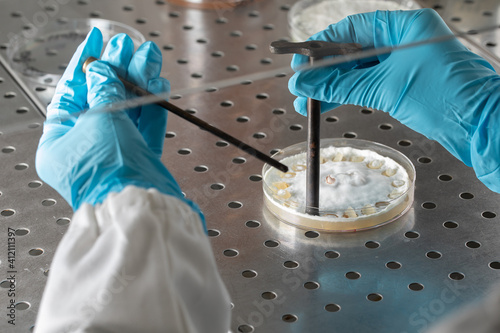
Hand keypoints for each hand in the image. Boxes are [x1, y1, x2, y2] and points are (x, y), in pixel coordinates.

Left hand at [36, 28, 203, 219]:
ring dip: (138, 82)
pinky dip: (151, 106)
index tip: (99, 40)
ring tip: (151, 59)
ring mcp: (113, 153)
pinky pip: (143, 126)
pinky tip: (158, 85)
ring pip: (126, 109)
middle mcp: (84, 147)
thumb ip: (103, 89)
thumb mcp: (100, 119)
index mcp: (59, 141)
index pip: (71, 91)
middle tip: (130, 46)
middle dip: (118, 69)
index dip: (86, 62)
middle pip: (102, 97)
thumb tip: (103, 70)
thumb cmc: (109, 169)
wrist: (139, 203)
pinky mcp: (137, 158)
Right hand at [289, 9, 499, 191]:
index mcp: (404, 26)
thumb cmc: (448, 97)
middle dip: (323, 70)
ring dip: (332, 86)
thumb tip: (306, 83)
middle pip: (351, 51)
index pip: (352, 29)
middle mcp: (402, 41)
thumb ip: (342, 86)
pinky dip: (347, 95)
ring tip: (307, 100)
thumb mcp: (387, 88)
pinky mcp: (403, 85)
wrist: (481, 126)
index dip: (322, 45)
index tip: (301, 61)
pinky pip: (367, 86)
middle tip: (300, 85)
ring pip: (357, 71)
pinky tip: (328, 102)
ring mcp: (403, 64)